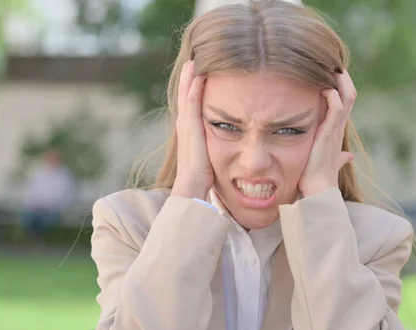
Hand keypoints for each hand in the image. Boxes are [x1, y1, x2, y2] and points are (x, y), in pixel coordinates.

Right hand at [170, 61, 212, 199]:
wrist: (192, 185)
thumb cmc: (203, 175)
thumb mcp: (209, 154)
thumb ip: (215, 145)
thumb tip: (230, 143)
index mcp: (189, 130)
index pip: (190, 104)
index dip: (192, 89)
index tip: (198, 73)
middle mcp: (185, 124)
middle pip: (185, 95)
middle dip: (188, 78)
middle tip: (192, 60)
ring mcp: (186, 124)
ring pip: (186, 94)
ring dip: (189, 77)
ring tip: (193, 61)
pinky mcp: (190, 127)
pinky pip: (192, 102)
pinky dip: (193, 87)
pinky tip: (198, 74)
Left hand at [298, 70, 355, 196]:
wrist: (319, 190)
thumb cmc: (319, 177)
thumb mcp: (329, 162)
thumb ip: (338, 157)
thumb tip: (347, 157)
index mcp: (337, 131)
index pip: (345, 103)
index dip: (342, 87)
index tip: (333, 73)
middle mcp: (338, 128)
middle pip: (349, 96)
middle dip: (343, 79)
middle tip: (335, 63)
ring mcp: (335, 130)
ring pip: (347, 98)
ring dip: (341, 82)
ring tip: (333, 68)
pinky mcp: (329, 134)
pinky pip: (337, 108)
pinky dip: (333, 95)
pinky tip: (326, 88)